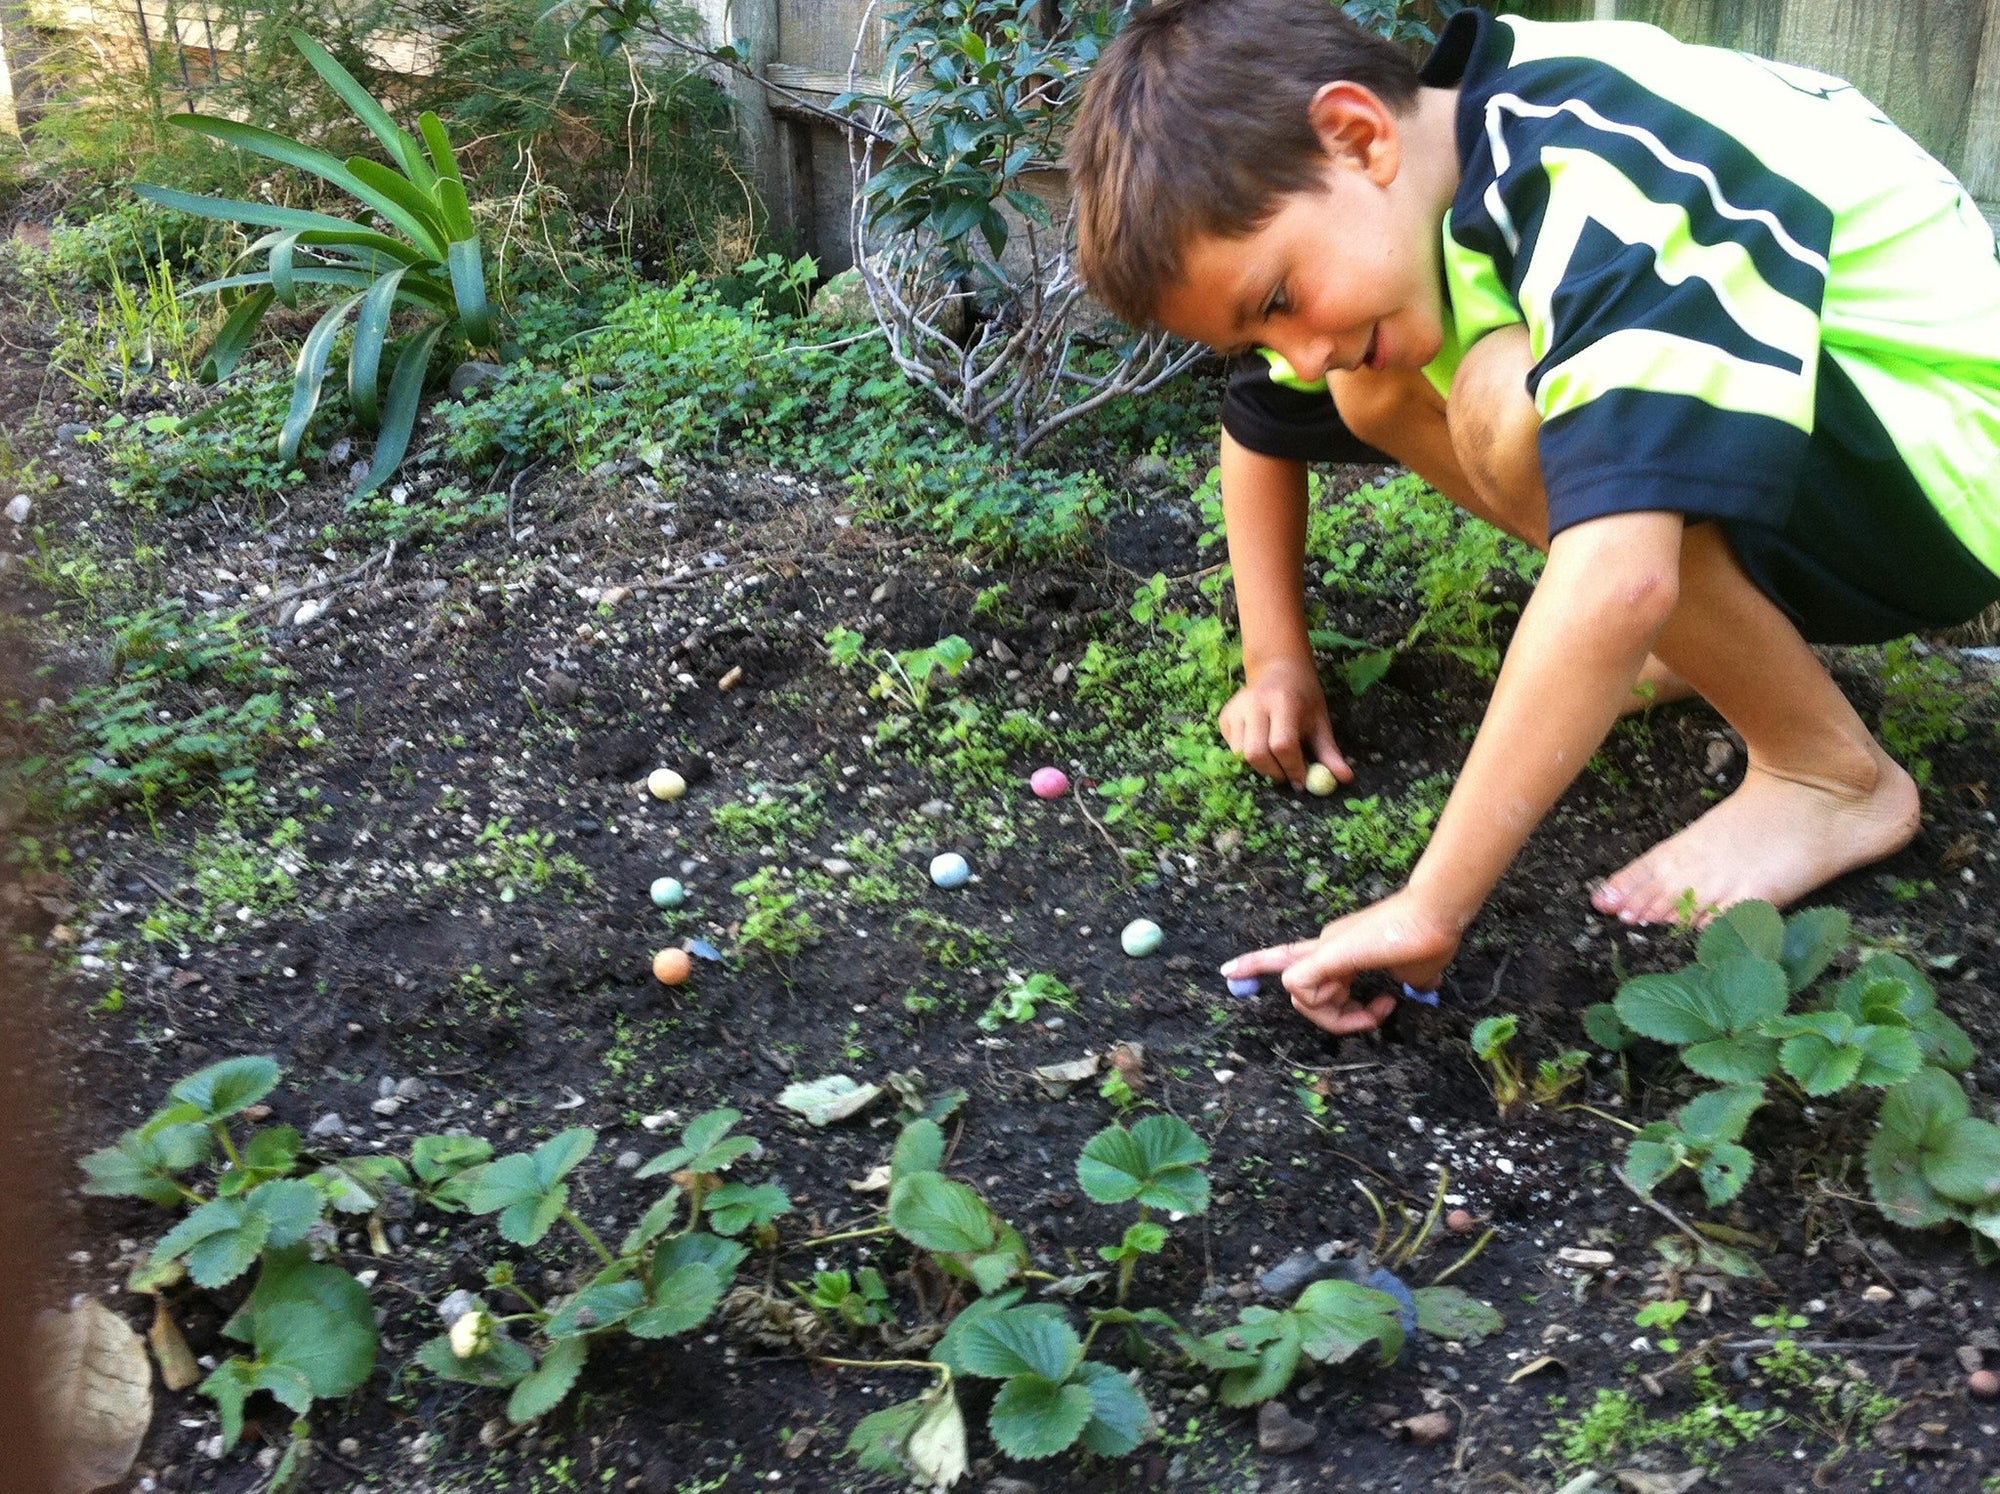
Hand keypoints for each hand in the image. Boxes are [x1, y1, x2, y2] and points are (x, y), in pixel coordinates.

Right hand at [1219, 657, 1351, 789]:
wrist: (1278, 669)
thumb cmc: (1303, 698)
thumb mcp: (1320, 721)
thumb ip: (1329, 752)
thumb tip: (1345, 779)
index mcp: (1283, 702)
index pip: (1283, 745)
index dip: (1292, 768)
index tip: (1301, 781)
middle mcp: (1255, 704)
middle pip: (1256, 753)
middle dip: (1273, 772)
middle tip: (1286, 776)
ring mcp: (1236, 709)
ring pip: (1241, 754)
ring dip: (1260, 766)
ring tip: (1275, 760)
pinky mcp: (1225, 717)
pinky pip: (1232, 748)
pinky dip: (1247, 757)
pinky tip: (1261, 746)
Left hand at [1222, 889, 1460, 1035]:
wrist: (1434, 914)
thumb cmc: (1428, 939)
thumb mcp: (1415, 972)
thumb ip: (1408, 981)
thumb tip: (1423, 986)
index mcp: (1345, 953)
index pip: (1313, 979)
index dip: (1336, 1008)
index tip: (1384, 1008)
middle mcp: (1328, 949)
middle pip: (1307, 999)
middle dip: (1341, 1020)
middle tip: (1377, 1017)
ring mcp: (1325, 949)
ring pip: (1299, 998)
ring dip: (1335, 1017)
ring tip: (1373, 1008)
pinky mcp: (1325, 954)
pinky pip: (1297, 986)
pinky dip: (1320, 1004)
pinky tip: (1351, 993)